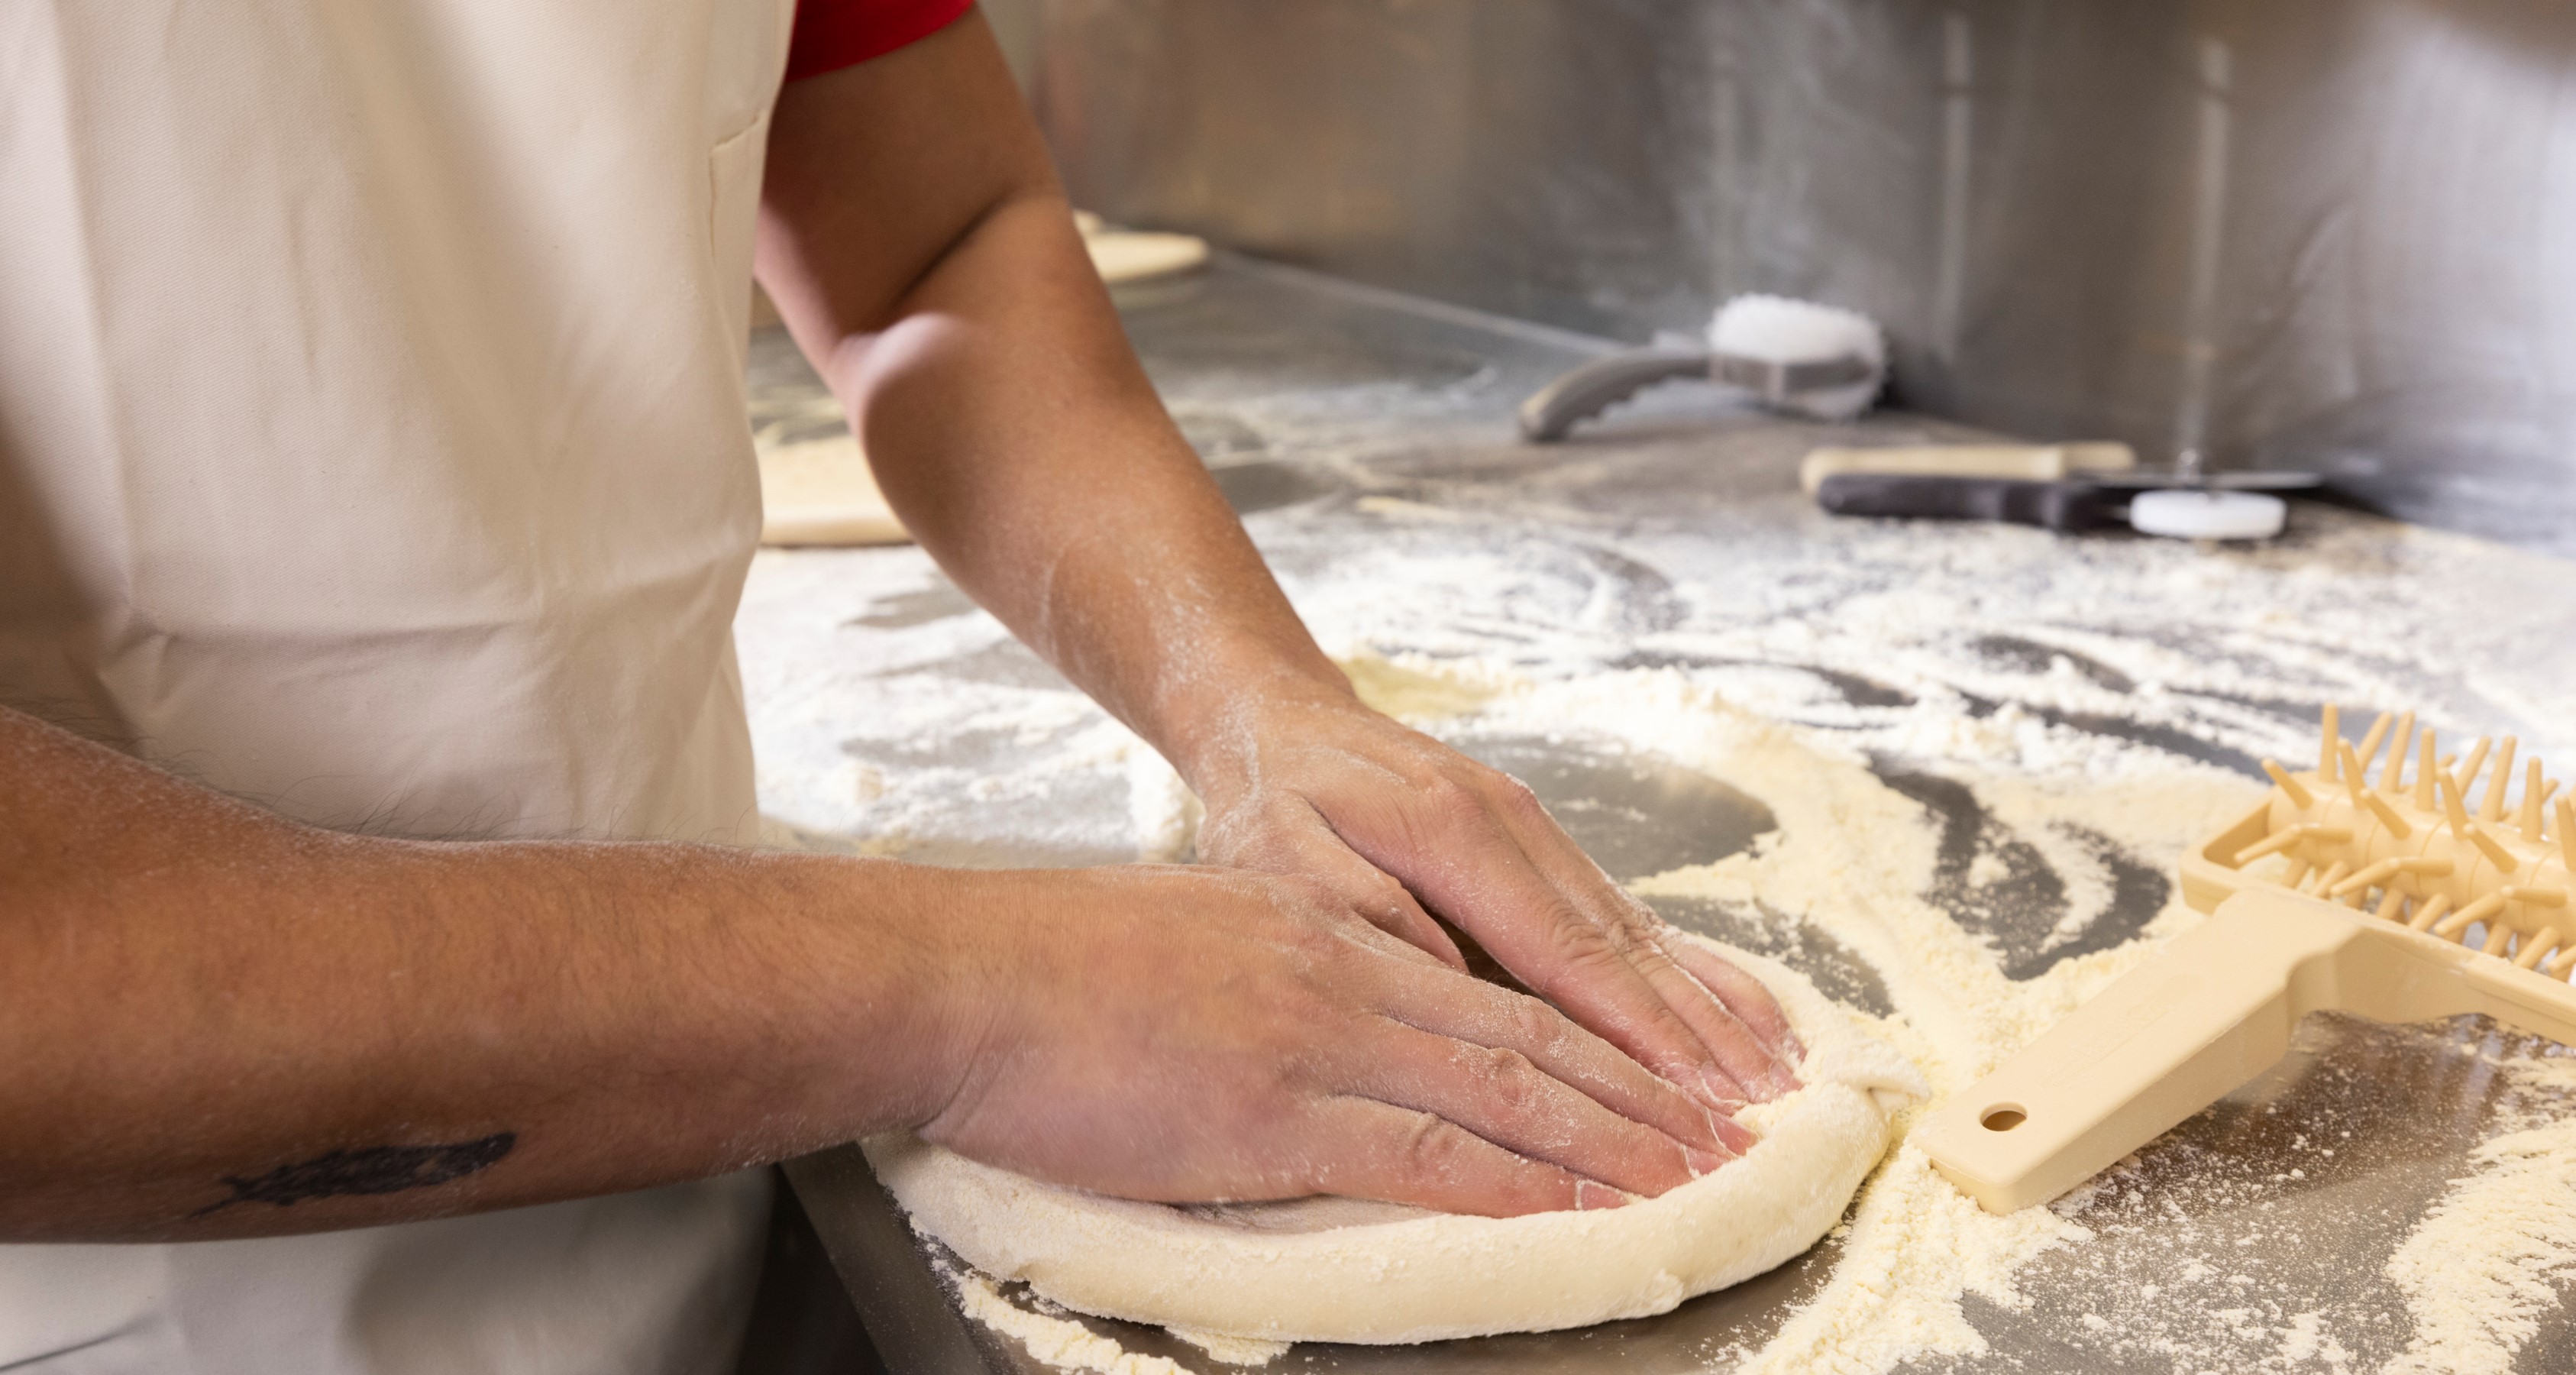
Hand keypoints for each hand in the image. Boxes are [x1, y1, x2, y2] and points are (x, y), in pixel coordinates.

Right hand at [915, 865, 1749, 1216]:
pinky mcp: (1273, 1112)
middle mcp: (1346, 972)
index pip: (1496, 986)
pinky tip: (1581, 1203)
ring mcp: (1316, 1038)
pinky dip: (1521, 1180)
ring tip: (1695, 1173)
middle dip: (1642, 1086)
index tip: (1669, 1070)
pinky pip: (1426, 1150)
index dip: (1598, 1033)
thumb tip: (1334, 1033)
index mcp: (1328, 931)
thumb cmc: (1052, 971)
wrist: (965, 980)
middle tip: (1729, 1128)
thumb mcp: (1195, 941)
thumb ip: (1280, 977)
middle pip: (1530, 1029)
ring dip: (1613, 1138)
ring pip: (1505, 1087)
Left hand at [1183, 680, 1803, 1113]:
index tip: (1692, 1093)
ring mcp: (1540, 833)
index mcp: (1455, 834)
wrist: (1284, 720)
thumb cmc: (1273, 798)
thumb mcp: (1278, 853)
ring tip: (1776, 1074)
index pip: (1565, 952)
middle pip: (1623, 948)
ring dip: (1710, 1007)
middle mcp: (1517, 828)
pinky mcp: (1544, 847)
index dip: (1636, 1030)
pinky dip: (1690, 969)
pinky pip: (1627, 917)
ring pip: (1639, 933)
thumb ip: (1362, 914)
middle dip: (1696, 1035)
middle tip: (1756, 1112)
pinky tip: (1742, 1011)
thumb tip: (1447, 980)